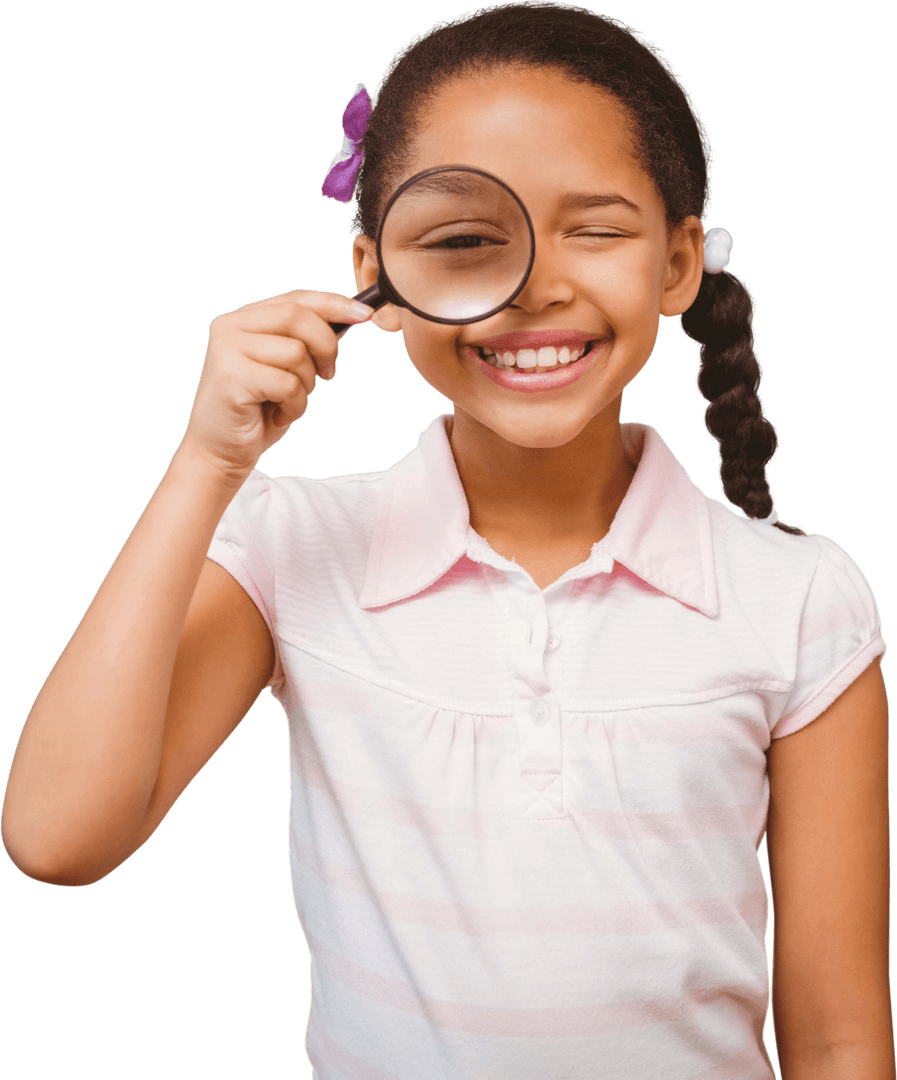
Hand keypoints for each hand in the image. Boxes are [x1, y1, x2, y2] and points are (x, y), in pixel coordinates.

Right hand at [176, 289, 372, 484]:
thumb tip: (350, 316)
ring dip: (307, 385)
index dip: (333, 303)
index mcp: (243, 319)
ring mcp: (227, 350)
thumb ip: (304, 341)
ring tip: (290, 403)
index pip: (295, 298)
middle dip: (326, 346)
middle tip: (329, 375)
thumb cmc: (256, 411)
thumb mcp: (285, 369)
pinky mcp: (231, 378)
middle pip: (297, 316)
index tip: (365, 314)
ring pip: (296, 352)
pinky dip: (296, 406)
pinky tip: (279, 416)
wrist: (219, 451)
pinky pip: (288, 385)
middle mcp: (230, 327)